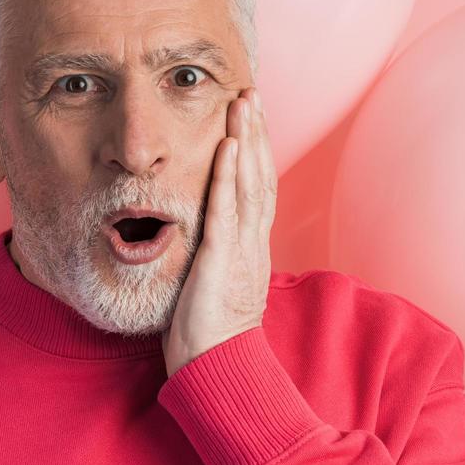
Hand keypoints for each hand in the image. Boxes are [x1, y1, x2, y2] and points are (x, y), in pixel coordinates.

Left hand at [162, 86, 277, 377]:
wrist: (217, 371)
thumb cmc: (209, 337)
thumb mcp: (215, 286)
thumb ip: (215, 258)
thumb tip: (204, 239)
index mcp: (250, 248)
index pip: (257, 189)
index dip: (256, 151)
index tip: (250, 117)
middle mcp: (252, 243)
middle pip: (260, 177)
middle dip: (256, 132)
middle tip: (251, 92)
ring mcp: (240, 249)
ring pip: (249, 185)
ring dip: (247, 139)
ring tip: (243, 103)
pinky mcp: (222, 260)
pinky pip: (227, 210)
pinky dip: (228, 175)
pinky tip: (228, 147)